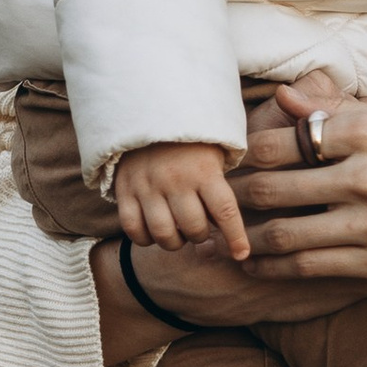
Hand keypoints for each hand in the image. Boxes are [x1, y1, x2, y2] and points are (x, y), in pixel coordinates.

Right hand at [111, 138, 248, 257]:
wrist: (147, 112)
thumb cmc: (191, 142)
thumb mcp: (215, 154)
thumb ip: (222, 188)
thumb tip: (227, 231)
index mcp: (204, 170)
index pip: (225, 211)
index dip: (236, 237)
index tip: (242, 254)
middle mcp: (175, 179)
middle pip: (194, 229)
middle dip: (200, 236)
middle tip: (199, 228)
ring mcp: (147, 186)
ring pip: (164, 234)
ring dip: (175, 242)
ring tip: (178, 231)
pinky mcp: (124, 190)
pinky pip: (133, 229)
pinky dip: (144, 239)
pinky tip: (153, 232)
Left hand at [230, 85, 366, 281]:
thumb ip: (336, 108)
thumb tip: (283, 97)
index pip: (286, 141)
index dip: (249, 152)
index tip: (234, 160)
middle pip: (275, 187)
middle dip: (236, 195)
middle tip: (215, 197)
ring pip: (285, 233)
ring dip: (247, 236)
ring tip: (227, 234)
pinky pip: (309, 267)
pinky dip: (274, 268)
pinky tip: (255, 264)